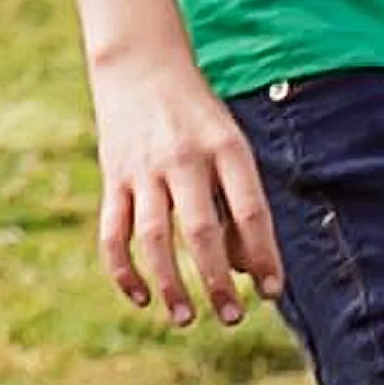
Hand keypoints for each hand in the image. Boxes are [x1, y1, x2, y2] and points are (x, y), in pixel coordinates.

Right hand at [91, 54, 285, 330]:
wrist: (140, 66)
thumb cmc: (198, 118)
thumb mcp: (229, 146)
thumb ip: (237, 203)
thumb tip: (237, 268)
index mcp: (226, 149)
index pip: (250, 211)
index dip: (263, 255)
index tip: (271, 291)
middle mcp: (185, 159)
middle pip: (201, 230)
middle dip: (216, 280)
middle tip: (230, 318)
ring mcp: (144, 170)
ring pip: (153, 238)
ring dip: (170, 283)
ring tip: (184, 319)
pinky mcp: (113, 178)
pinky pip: (113, 233)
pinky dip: (124, 270)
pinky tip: (141, 297)